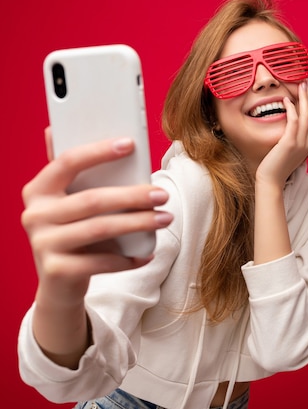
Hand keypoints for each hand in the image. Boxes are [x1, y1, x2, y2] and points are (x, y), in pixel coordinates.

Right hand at [21, 128, 172, 303]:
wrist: (60, 283)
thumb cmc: (75, 231)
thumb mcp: (72, 202)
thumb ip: (79, 174)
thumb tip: (79, 133)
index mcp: (38, 190)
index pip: (67, 162)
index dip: (99, 151)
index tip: (130, 144)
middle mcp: (34, 215)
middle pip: (92, 199)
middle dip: (133, 196)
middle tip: (163, 194)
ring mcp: (43, 244)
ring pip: (100, 229)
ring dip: (138, 223)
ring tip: (166, 218)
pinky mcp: (56, 271)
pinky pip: (101, 262)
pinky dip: (128, 259)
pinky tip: (148, 254)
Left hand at [255, 78, 307, 186]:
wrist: (271, 180)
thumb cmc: (277, 164)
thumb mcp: (290, 148)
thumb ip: (295, 136)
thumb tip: (293, 122)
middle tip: (306, 82)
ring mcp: (301, 143)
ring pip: (307, 115)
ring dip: (304, 98)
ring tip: (299, 85)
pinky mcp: (290, 143)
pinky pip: (294, 121)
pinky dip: (292, 109)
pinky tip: (286, 100)